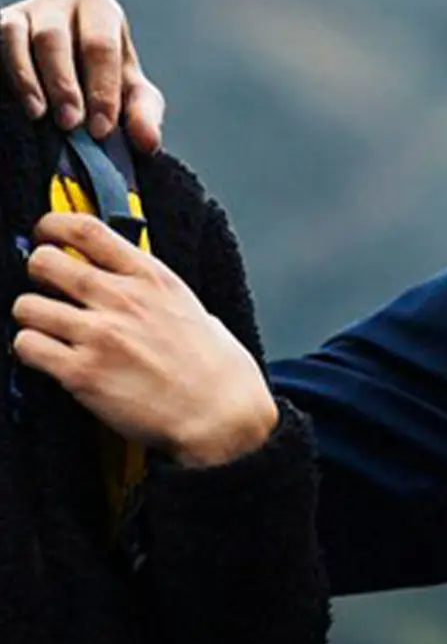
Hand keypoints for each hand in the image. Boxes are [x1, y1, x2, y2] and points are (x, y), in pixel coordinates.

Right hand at [0, 0, 165, 152]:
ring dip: (35, 82)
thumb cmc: (99, 85)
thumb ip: (143, 117)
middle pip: (57, 38)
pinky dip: (15, 76)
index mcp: (99, 10)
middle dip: (65, 84)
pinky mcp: (0, 26)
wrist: (57, 85)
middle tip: (71, 124)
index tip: (100, 129)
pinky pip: (3, 42)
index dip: (102, 89)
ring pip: (22, 40)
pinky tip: (28, 106)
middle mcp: (59, 3)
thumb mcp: (129, 99)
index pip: (101, 45)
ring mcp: (25, 12)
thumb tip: (149, 142)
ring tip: (43, 117)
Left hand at [12, 212, 276, 467]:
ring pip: (26, 306)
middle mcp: (122, 301)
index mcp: (152, 279)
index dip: (52, 226)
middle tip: (46, 289)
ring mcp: (100, 335)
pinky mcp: (82, 373)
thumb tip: (137, 291)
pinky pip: (27, 347)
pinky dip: (30, 351)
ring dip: (32, 318)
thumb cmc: (219, 374)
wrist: (224, 417)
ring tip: (49, 330)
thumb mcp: (196, 311)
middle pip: (44, 261)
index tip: (47, 235)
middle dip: (37, 273)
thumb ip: (157, 295)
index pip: (85, 229)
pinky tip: (51, 358)